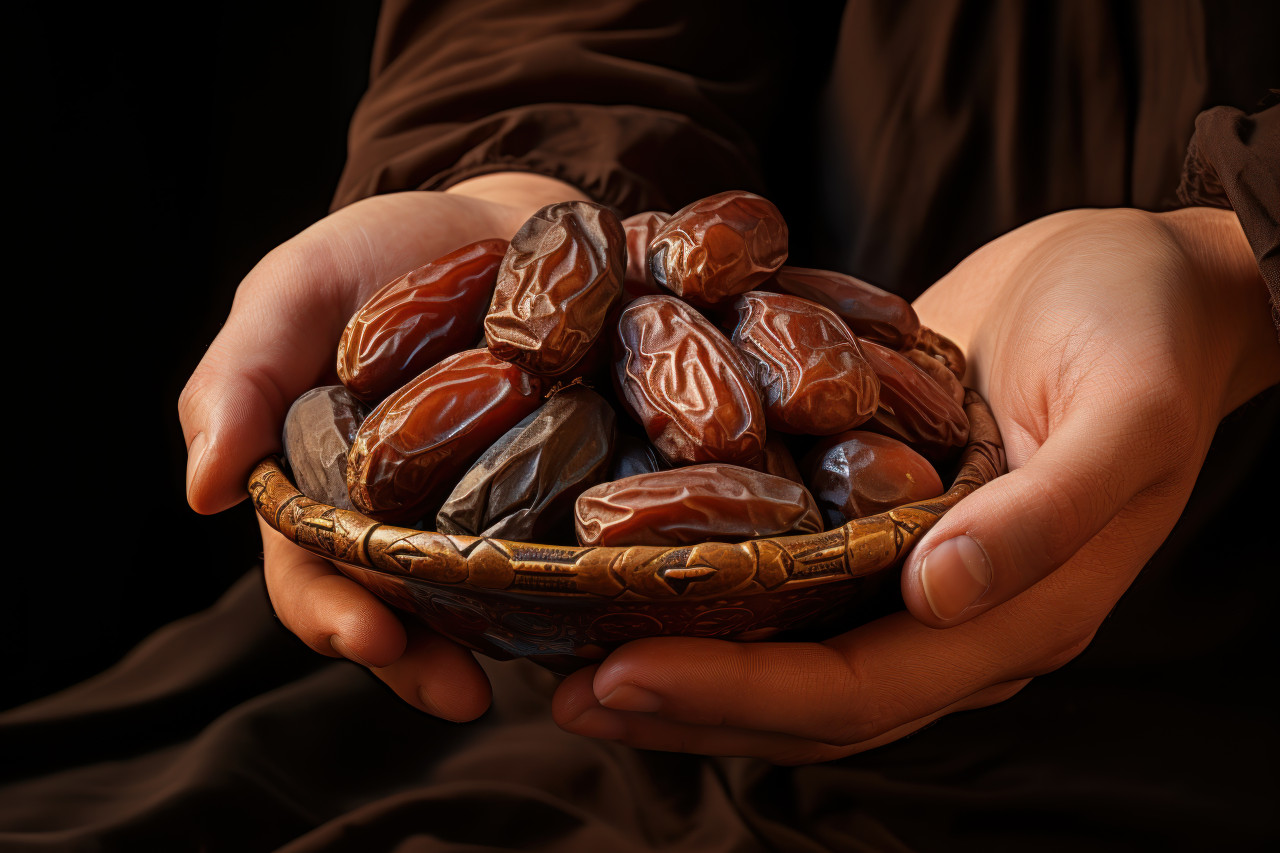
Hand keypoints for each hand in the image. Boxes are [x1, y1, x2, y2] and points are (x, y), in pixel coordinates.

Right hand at [178, 172, 588, 719]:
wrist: (496, 218)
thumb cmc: (378, 256)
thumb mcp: (295, 293)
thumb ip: (239, 380)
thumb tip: (203, 489)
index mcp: (330, 497)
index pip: (315, 578)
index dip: (336, 618)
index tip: (373, 640)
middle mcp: (413, 525)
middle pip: (409, 614)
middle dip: (428, 662)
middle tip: (462, 693)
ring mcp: (499, 515)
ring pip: (499, 598)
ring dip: (519, 636)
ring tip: (552, 659)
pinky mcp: (576, 489)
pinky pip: (582, 537)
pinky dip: (597, 566)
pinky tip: (623, 586)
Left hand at [552, 207, 1279, 762]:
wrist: (1154, 276)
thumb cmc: (1150, 330)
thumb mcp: (1127, 411)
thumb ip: (1049, 513)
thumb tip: (943, 593)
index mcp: (1015, 617)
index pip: (856, 688)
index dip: (737, 693)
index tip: (620, 673)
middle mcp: (951, 615)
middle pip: (801, 696)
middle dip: (682, 698)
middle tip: (563, 688)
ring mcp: (910, 570)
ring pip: (782, 649)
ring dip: (679, 659)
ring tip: (568, 652)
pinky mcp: (878, 513)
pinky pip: (787, 572)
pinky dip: (710, 583)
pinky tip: (634, 562)